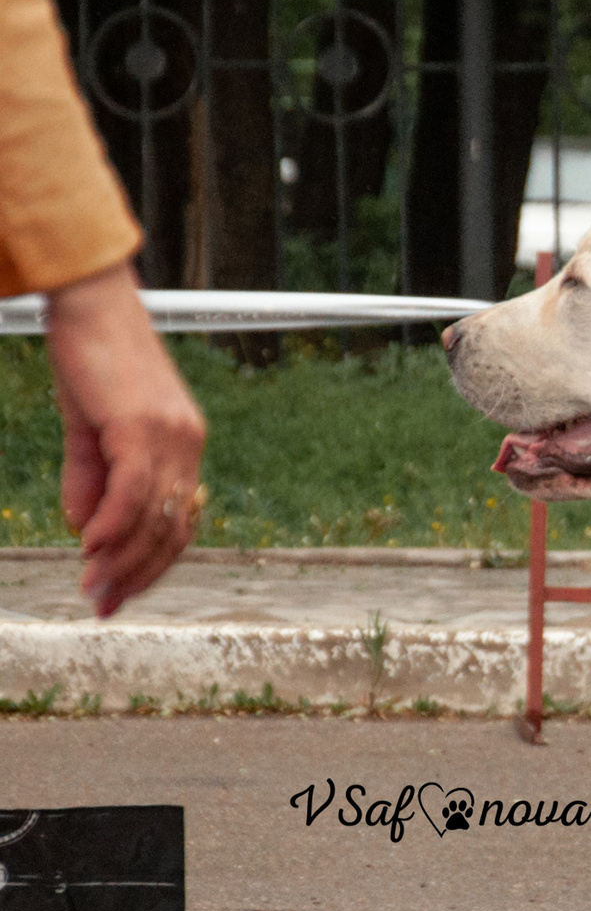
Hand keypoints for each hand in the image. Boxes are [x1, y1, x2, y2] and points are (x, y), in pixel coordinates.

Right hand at [44, 263, 206, 616]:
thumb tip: (83, 530)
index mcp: (183, 449)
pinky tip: (90, 547)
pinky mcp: (144, 424)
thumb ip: (90, 481)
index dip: (150, 564)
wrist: (92, 303)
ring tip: (93, 589)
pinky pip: (135, 488)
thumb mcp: (89, 430)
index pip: (178, 522)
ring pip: (155, 514)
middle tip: (103, 607)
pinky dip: (115, 522)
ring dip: (121, 559)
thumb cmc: (91, 360)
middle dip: (136, 574)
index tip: (119, 595)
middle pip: (171, 528)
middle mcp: (187, 446)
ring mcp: (171, 436)